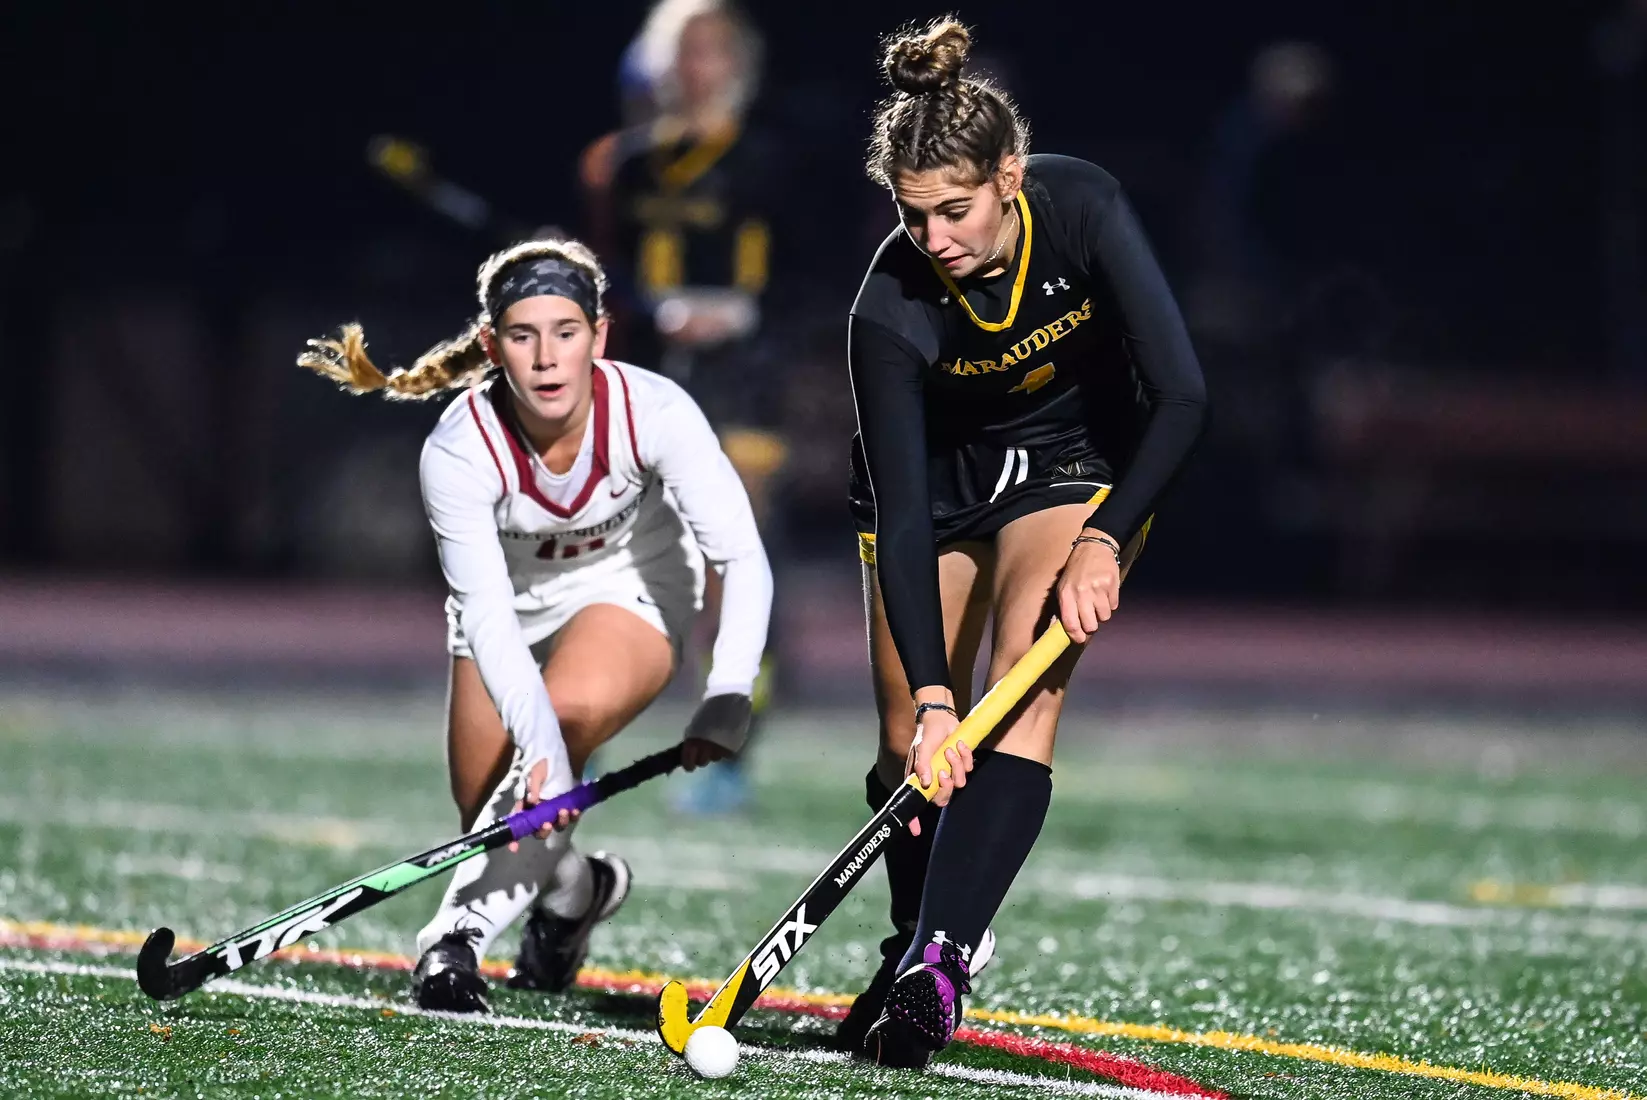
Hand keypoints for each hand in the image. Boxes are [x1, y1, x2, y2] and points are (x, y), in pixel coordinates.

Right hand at [509, 757, 578, 848]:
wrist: (552, 757)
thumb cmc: (539, 767)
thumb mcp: (533, 775)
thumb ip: (532, 789)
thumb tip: (532, 801)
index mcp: (526, 808)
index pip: (518, 826)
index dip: (515, 839)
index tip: (514, 848)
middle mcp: (539, 813)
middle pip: (539, 831)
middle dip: (543, 831)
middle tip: (547, 824)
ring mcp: (553, 811)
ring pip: (556, 826)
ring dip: (560, 822)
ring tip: (564, 811)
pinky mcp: (566, 806)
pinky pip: (570, 816)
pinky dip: (573, 816)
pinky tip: (575, 810)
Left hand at [681, 693, 752, 770]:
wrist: (729, 699)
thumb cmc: (709, 709)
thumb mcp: (695, 724)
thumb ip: (692, 739)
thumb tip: (690, 752)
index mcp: (693, 740)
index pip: (689, 761)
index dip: (689, 765)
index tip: (690, 766)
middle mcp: (706, 747)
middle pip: (702, 762)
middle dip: (702, 758)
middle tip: (704, 752)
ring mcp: (720, 748)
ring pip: (715, 759)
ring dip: (714, 753)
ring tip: (717, 743)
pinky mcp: (734, 747)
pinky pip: (727, 755)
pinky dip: (726, 750)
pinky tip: (726, 741)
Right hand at [904, 696, 973, 835]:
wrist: (943, 719)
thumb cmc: (927, 733)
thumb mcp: (921, 747)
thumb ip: (923, 764)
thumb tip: (925, 783)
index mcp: (920, 779)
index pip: (916, 802)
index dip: (914, 818)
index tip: (915, 831)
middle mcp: (934, 780)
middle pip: (942, 798)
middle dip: (946, 786)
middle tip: (944, 771)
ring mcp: (948, 773)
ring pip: (958, 783)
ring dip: (956, 766)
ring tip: (950, 750)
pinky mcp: (961, 766)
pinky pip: (968, 770)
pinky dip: (965, 757)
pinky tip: (960, 745)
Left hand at [1056, 529, 1121, 643]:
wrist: (1094, 547)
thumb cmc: (1076, 570)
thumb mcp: (1063, 586)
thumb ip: (1062, 608)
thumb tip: (1058, 630)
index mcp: (1066, 593)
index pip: (1070, 624)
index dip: (1076, 636)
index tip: (1079, 639)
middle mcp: (1081, 592)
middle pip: (1090, 625)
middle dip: (1091, 626)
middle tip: (1090, 619)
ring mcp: (1098, 588)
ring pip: (1104, 617)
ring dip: (1102, 613)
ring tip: (1097, 601)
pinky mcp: (1112, 584)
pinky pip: (1114, 606)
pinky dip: (1110, 603)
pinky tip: (1105, 593)